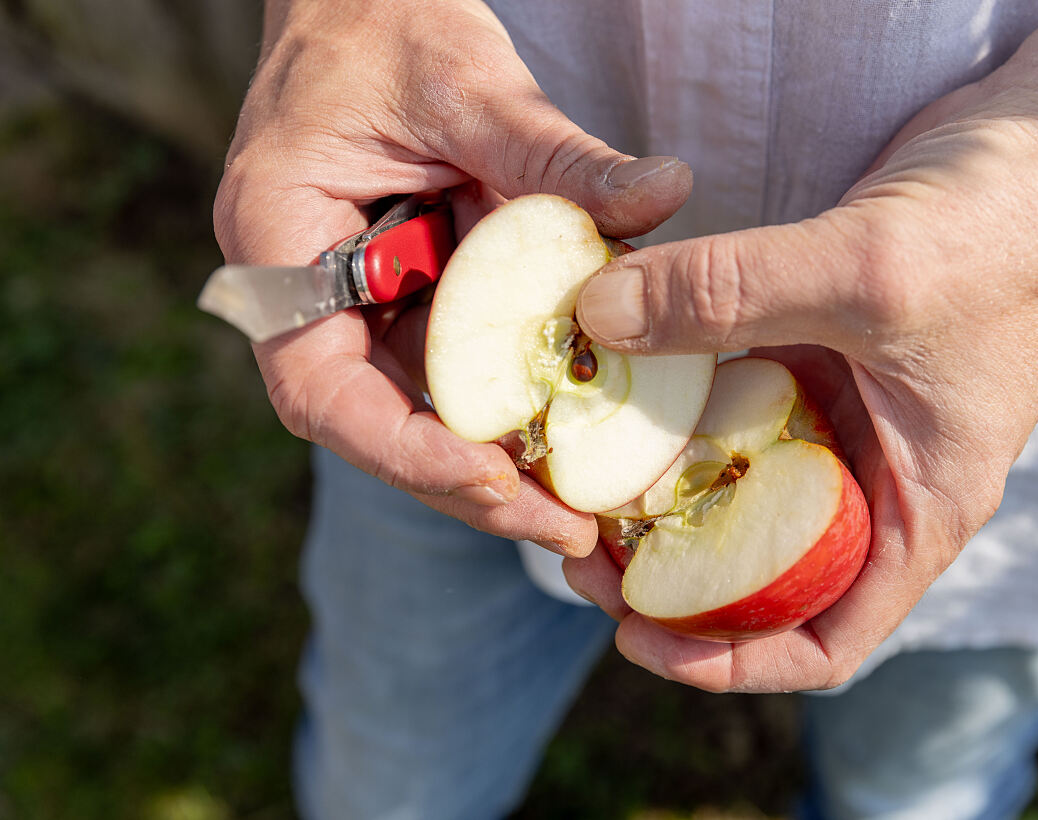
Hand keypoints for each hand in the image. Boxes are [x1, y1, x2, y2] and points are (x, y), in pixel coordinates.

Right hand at [214, 0, 692, 554]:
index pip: (320, 389)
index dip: (405, 449)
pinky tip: (573, 435)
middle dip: (467, 483)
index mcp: (277, 241)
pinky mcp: (404, 297)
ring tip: (583, 509)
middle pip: (373, 426)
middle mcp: (305, 291)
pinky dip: (508, 405)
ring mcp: (353, 300)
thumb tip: (667, 190)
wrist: (365, 1)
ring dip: (494, 462)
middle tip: (567, 528)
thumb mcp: (472, 85)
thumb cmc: (391, 25)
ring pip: (415, 411)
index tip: (496, 483)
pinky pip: (450, 369)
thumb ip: (558, 153)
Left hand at [563, 0, 1037, 690]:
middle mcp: (875, 478)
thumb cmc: (1008, 232)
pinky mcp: (814, 355)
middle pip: (758, 568)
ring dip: (656, 485)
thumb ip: (726, 294)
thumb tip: (593, 318)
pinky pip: (729, 398)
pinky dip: (672, 401)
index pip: (825, 638)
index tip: (636, 637)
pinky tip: (612, 380)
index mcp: (916, 511)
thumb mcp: (867, 273)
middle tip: (577, 542)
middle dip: (666, 570)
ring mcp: (842, 416)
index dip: (729, 662)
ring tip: (575, 472)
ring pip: (734, 482)